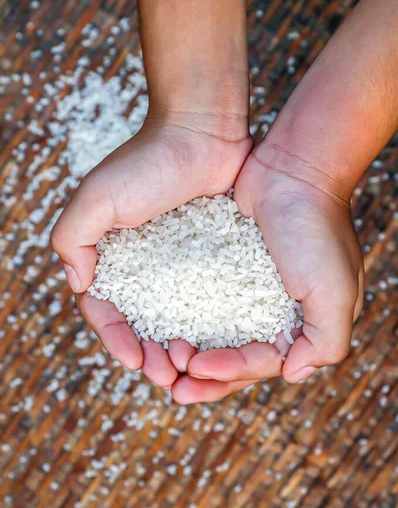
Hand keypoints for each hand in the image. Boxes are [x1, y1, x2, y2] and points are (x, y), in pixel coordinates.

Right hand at [51, 113, 252, 387]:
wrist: (204, 131)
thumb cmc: (150, 161)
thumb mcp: (98, 197)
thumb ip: (73, 239)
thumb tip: (79, 282)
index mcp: (109, 254)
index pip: (104, 309)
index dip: (115, 339)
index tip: (134, 361)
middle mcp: (140, 264)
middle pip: (138, 323)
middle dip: (148, 354)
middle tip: (166, 377)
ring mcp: (175, 263)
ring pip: (172, 319)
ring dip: (175, 348)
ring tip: (188, 369)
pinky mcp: (209, 258)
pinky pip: (204, 300)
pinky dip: (204, 326)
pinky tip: (214, 346)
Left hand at [176, 140, 363, 402]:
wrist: (292, 169)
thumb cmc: (316, 229)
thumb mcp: (335, 291)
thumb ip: (325, 341)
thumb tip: (292, 375)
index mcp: (299, 325)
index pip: (260, 363)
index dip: (228, 373)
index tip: (193, 369)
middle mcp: (273, 313)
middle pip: (234, 358)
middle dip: (204, 377)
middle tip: (170, 387)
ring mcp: (247, 292)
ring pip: (214, 334)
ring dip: (189, 352)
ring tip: (160, 359)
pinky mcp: (224, 269)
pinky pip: (201, 300)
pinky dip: (184, 317)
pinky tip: (161, 326)